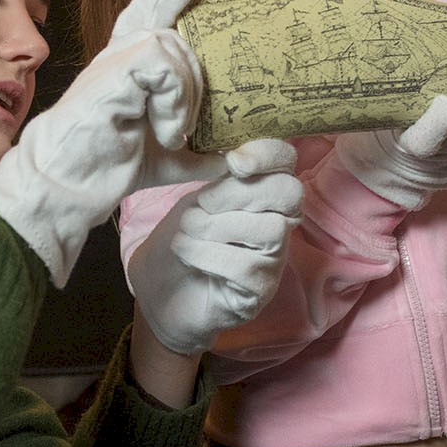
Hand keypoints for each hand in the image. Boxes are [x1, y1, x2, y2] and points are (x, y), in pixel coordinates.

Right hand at [0, 0, 222, 284]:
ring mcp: (114, 60)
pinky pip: (162, 65)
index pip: (150, 10)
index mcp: (127, 65)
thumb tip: (242, 155)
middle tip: (185, 121)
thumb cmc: (108, 168)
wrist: (68, 184)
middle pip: (173, 28)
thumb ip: (202, 151)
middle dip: (195, 68)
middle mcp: (119, 54)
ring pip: (173, 46)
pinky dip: (175, 101)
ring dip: (187, 95)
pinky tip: (167, 132)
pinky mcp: (112, 73)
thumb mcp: (168, 159)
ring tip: (173, 134)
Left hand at [127, 139, 302, 354]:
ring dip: (215, 227)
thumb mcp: (196, 198)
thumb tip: (238, 155)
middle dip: (236, 193)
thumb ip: (221, 177)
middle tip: (201, 205)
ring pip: (269, 230)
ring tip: (186, 232)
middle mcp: (279, 224)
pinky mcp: (261, 291)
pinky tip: (186, 254)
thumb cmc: (181, 239)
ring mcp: (275, 260)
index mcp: (265, 194)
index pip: (287, 162)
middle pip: (288, 194)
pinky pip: (247, 266)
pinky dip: (207, 255)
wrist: (158, 292)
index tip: (233, 161)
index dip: (267, 154)